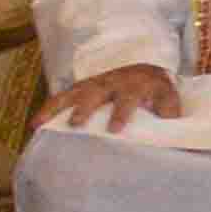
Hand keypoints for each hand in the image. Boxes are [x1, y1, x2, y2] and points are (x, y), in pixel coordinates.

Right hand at [44, 63, 176, 131]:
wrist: (146, 71)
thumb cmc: (158, 94)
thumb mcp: (170, 101)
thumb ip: (170, 116)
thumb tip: (175, 140)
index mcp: (140, 85)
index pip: (130, 98)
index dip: (122, 113)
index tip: (115, 129)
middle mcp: (115, 81)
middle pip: (98, 92)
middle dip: (86, 107)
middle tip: (76, 123)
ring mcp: (96, 83)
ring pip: (75, 93)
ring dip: (59, 107)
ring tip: (42, 124)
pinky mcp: (82, 87)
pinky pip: (62, 97)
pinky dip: (48, 108)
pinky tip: (35, 124)